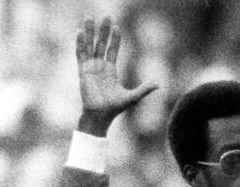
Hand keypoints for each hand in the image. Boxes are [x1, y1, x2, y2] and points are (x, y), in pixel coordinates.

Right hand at [76, 16, 157, 134]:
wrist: (100, 116)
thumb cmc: (114, 108)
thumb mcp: (133, 97)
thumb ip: (144, 89)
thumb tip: (159, 84)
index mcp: (110, 70)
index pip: (113, 50)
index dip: (115, 38)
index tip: (116, 26)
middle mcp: (100, 67)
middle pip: (102, 44)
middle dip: (103, 31)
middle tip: (106, 16)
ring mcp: (91, 68)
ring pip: (90, 46)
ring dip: (90, 33)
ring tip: (89, 19)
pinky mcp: (83, 72)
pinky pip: (81, 55)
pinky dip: (80, 44)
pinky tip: (80, 32)